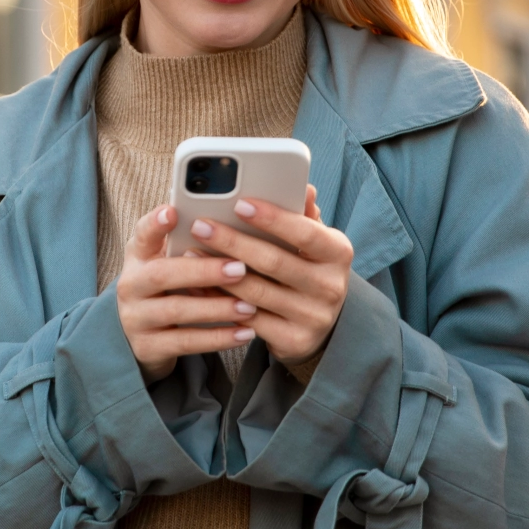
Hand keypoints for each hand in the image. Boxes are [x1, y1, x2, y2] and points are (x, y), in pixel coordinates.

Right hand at [117, 204, 257, 382]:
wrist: (140, 336)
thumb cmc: (165, 288)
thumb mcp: (166, 262)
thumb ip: (187, 243)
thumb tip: (227, 221)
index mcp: (138, 256)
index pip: (142, 233)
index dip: (155, 223)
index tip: (173, 212)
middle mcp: (131, 284)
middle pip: (162, 273)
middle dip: (203, 270)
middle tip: (240, 268)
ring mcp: (136, 318)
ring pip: (176, 310)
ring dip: (217, 308)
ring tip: (249, 306)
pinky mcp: (147, 347)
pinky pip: (185, 342)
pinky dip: (217, 338)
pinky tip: (244, 333)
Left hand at [189, 186, 350, 365]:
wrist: (320, 325)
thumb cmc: (308, 269)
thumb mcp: (313, 242)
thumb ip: (303, 216)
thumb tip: (304, 188)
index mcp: (338, 253)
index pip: (305, 232)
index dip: (272, 218)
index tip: (239, 203)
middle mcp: (330, 286)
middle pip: (274, 261)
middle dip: (233, 241)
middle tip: (201, 225)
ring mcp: (313, 316)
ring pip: (256, 292)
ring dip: (218, 272)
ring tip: (190, 253)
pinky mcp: (293, 340)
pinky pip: (247, 319)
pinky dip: (219, 301)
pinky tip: (198, 286)